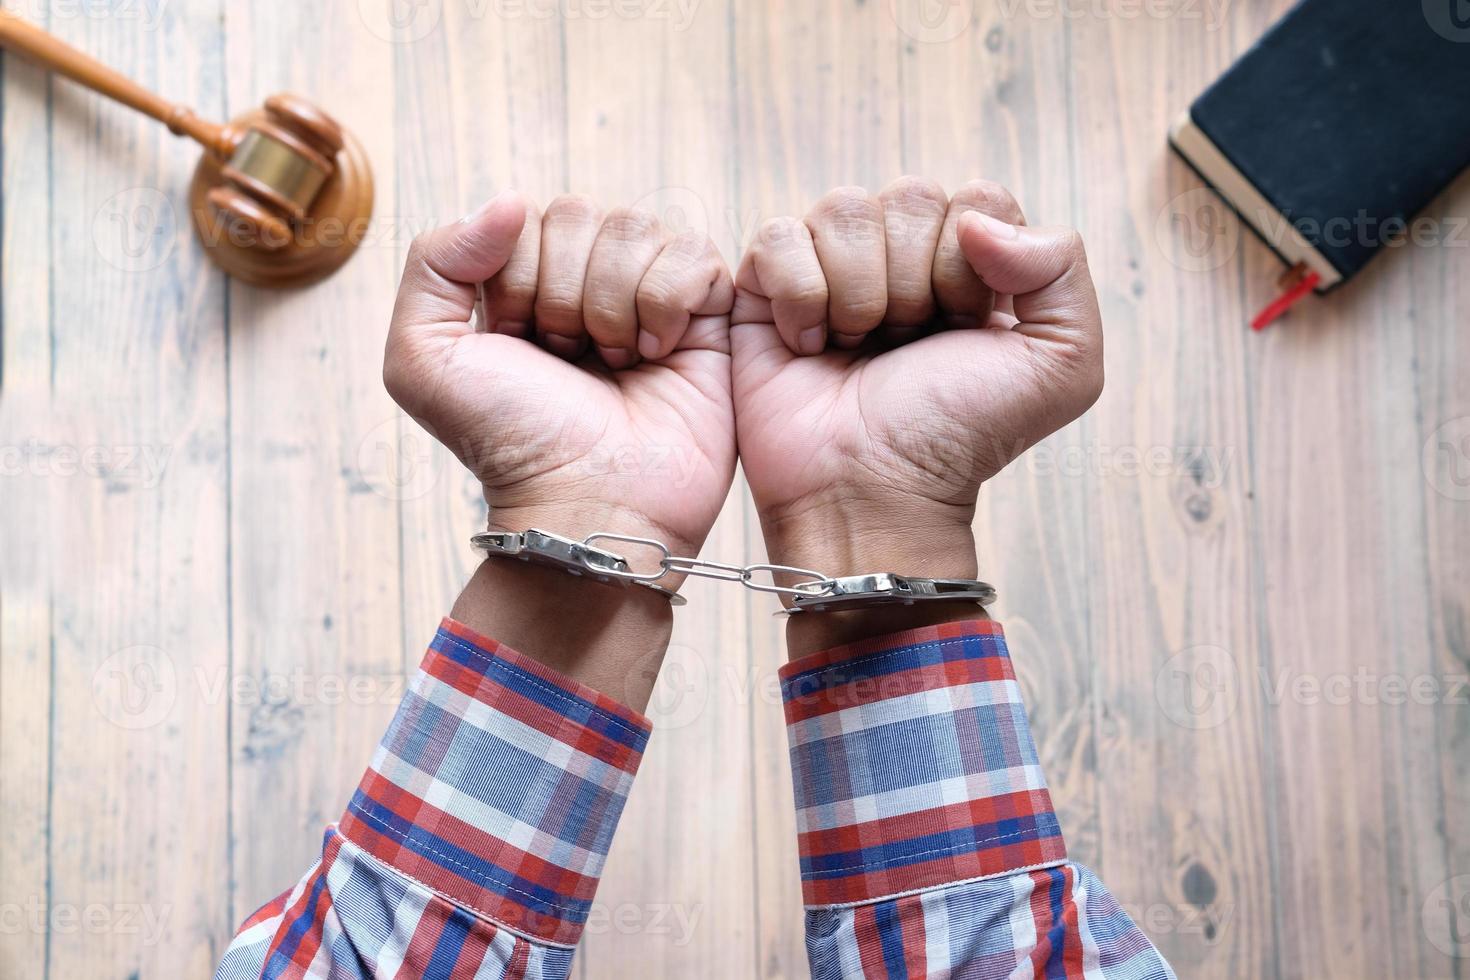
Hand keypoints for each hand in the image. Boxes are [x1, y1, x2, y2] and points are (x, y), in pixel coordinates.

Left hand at [384, 191, 734, 704]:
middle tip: (573, 361)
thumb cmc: (510, 443)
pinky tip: (658, 355)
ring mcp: (648, 292)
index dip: (519, 279)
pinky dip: (670, 304)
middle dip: (568, 295)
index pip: (524, 216)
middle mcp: (586, 278)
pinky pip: (694, 253)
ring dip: (618, 305)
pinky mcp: (708, 312)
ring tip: (617, 365)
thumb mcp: (422, 358)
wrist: (591, 504)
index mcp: (521, 279)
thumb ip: (433, 262)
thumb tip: (508, 202)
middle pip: (583, 214)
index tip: (522, 347)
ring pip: (638, 228)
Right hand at [730, 179, 1102, 650]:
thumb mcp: (1062, 367)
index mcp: (975, 263)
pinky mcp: (767, 285)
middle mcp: (903, 255)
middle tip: (905, 347)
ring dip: (857, 293)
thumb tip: (978, 220)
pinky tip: (810, 347)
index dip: (969, 263)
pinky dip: (799, 298)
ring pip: (844, 208)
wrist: (871, 491)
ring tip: (857, 350)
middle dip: (912, 283)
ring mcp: (833, 265)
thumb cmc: (958, 437)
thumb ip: (1063, 270)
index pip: (978, 199)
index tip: (962, 329)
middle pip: (910, 196)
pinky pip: (780, 236)